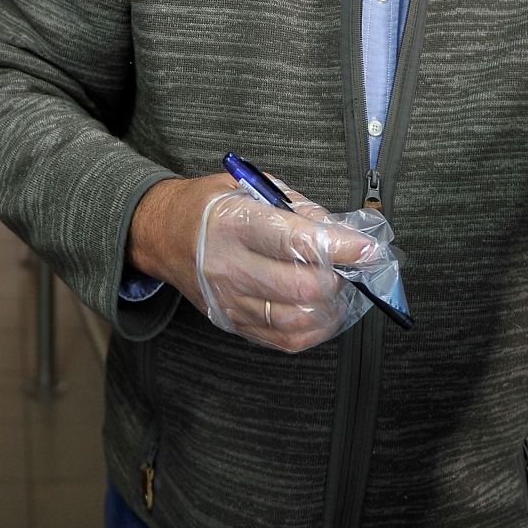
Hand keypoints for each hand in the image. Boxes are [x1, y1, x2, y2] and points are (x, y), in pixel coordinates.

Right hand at [128, 173, 381, 352]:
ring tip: (333, 286)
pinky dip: (314, 328)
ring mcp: (230, 301)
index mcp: (233, 224)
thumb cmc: (207, 207)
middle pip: (302, 288)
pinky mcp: (232, 323)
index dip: (340, 248)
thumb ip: (297, 207)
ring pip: (298, 320)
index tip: (368, 249)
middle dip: (337, 277)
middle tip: (345, 264)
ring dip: (329, 306)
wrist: (160, 235)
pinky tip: (319, 310)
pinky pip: (285, 340)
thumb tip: (340, 233)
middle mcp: (228, 267)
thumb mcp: (247, 187)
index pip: (296, 242)